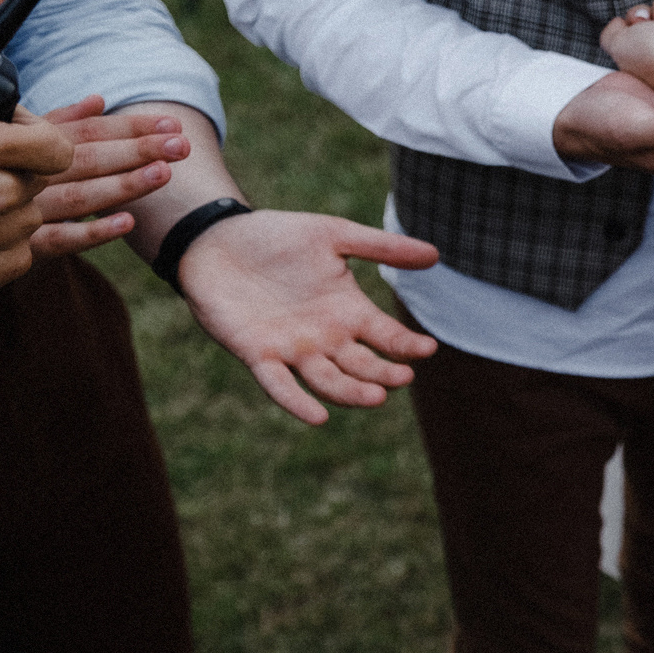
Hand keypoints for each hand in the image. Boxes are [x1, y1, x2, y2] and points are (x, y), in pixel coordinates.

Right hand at [26, 95, 191, 257]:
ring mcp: (19, 208)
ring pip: (78, 197)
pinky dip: (91, 233)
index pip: (86, 131)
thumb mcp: (5, 129)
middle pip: (87, 158)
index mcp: (27, 141)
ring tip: (164, 173)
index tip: (170, 124)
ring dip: (123, 185)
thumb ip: (56, 118)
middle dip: (137, 150)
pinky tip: (127, 223)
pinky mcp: (13, 246)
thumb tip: (98, 100)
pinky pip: (56, 240)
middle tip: (181, 144)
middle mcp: (23, 171)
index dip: (129, 127)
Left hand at [176, 209, 441, 425]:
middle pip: (363, 366)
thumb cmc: (277, 237)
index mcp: (348, 312)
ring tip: (375, 397)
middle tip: (403, 377)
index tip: (427, 349)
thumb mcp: (333, 235)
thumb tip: (436, 256)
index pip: (386, 337)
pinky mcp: (259, 355)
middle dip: (384, 374)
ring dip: (352, 392)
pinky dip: (297, 402)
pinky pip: (280, 385)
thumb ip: (381, 248)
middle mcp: (326, 338)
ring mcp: (294, 350)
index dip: (406, 345)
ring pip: (329, 382)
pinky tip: (317, 417)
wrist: (218, 239)